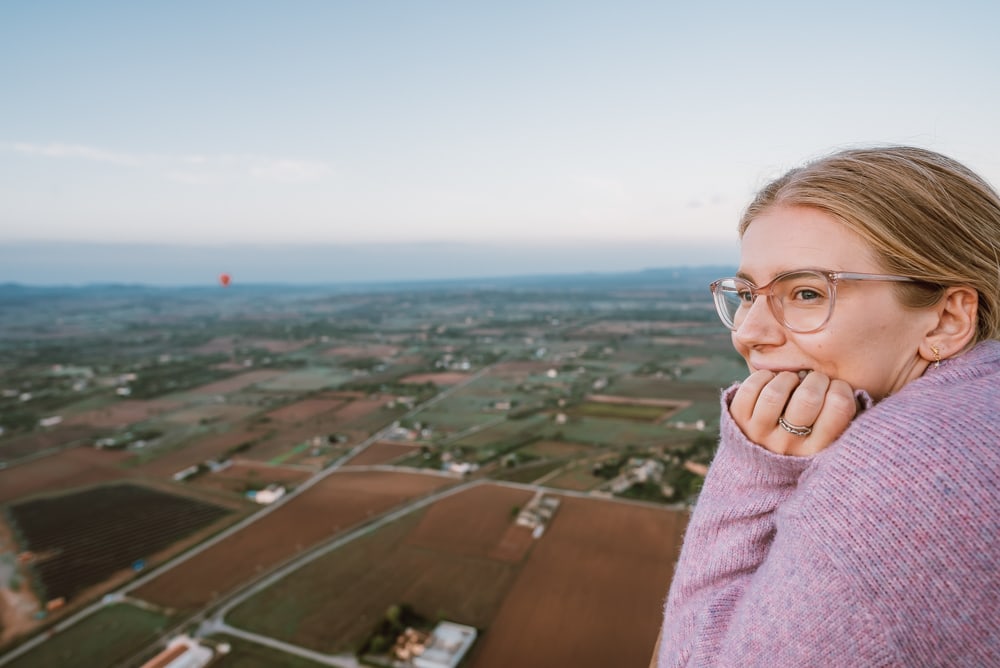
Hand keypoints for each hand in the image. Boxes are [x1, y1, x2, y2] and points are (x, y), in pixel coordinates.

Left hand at [729, 370, 857, 455]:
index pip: (840, 407)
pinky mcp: (738, 421)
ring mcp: (760, 434)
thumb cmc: (804, 441)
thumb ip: (842, 418)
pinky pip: (750, 389)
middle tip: (815, 380)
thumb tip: (850, 387)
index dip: (841, 388)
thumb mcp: (829, 440)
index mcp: (818, 451)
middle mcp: (788, 446)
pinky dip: (763, 377)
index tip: (836, 388)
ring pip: (775, 392)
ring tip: (792, 381)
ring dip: (788, 377)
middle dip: (816, 379)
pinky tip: (771, 381)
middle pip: (807, 397)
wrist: (758, 469)